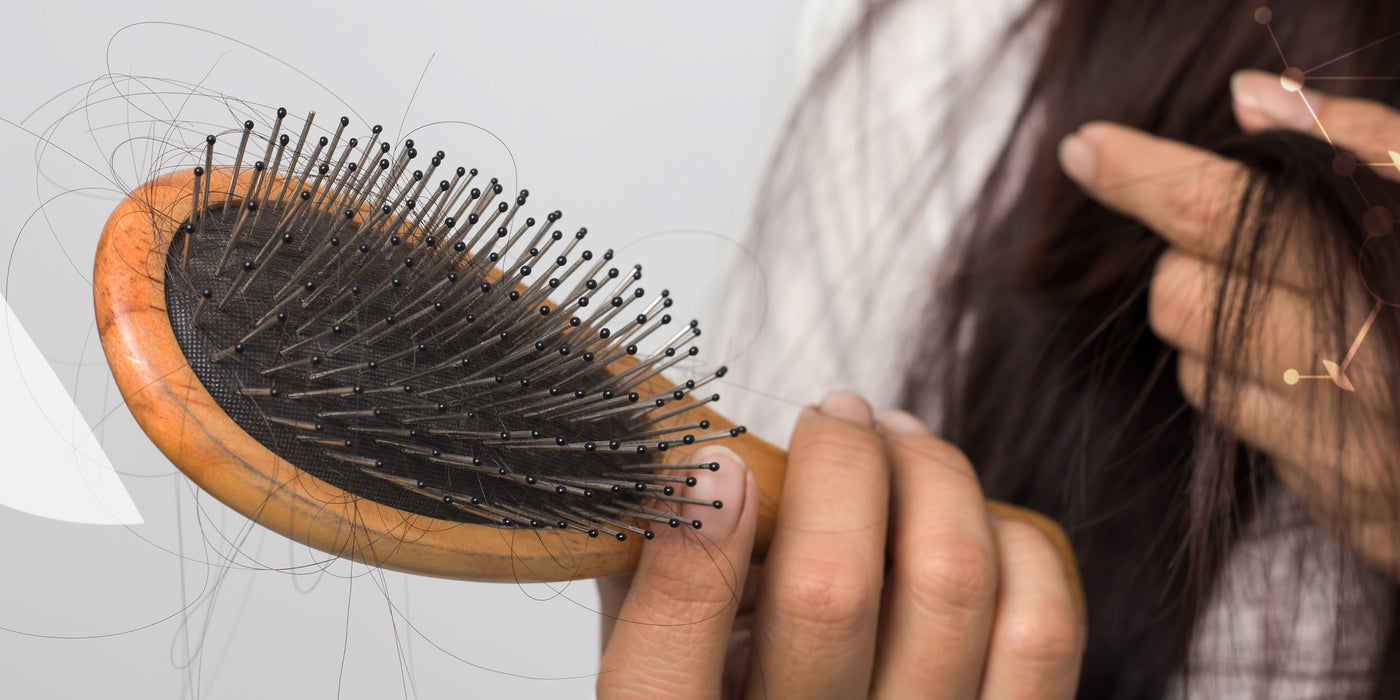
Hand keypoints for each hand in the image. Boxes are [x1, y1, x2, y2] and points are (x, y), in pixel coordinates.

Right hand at [597, 391, 1083, 698]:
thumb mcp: (679, 661)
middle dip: (839, 462)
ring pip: (951, 584)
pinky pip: (1038, 627)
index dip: (692, 543)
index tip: (716, 461)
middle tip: (835, 418)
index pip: (664, 668)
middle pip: (831, 589)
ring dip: (933, 477)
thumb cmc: (752, 696)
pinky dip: (1012, 543)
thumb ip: (657, 579)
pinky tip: (971, 521)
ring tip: (905, 444)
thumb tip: (682, 461)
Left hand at [1057, 69, 1399, 576]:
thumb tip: (1248, 99)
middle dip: (1192, 260)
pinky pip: (1231, 418)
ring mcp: (1342, 435)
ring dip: (1215, 326)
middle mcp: (1358, 359)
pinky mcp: (1333, 488)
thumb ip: (1356, 143)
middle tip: (1254, 251)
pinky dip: (1244, 383)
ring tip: (1293, 313)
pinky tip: (1310, 371)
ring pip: (1193, 361)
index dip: (1144, 176)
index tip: (1086, 150)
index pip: (1226, 213)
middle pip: (1181, 292)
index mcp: (1382, 269)